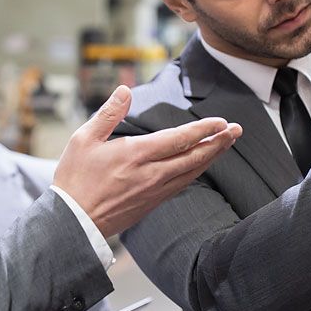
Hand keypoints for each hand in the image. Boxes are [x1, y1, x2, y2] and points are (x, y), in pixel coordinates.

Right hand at [54, 86, 241, 235]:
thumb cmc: (75, 178)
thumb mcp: (84, 139)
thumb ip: (109, 113)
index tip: (221, 121)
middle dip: (218, 142)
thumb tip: (125, 90)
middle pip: (194, 157)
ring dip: (212, 157)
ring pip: (191, 172)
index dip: (203, 129)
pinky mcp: (152, 203)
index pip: (179, 139)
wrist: (73, 221)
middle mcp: (151, 174)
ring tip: (226, 144)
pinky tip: (201, 166)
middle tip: (237, 130)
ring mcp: (153, 191)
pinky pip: (181, 185)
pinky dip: (196, 172)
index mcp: (136, 154)